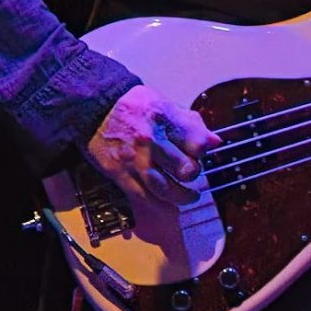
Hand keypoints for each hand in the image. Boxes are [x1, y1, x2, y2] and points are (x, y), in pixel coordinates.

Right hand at [85, 83, 218, 207]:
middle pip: (184, 168)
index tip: (202, 153)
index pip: (196, 143)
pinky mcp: (119, 173)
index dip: (204, 151)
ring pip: (165, 188)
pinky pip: (143, 196)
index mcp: (164, 119)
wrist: (95, 109)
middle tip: (194, 175)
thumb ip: (191, 123)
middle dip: (194, 175)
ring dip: (182, 197)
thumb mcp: (165, 104)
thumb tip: (214, 141)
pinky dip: (159, 205)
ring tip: (190, 197)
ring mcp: (134, 160)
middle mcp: (150, 141)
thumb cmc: (133, 106)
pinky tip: (169, 206)